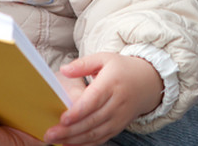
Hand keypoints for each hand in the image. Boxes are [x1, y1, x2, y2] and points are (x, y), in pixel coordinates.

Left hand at [43, 53, 162, 145]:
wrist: (148, 83)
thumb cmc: (122, 69)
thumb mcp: (104, 59)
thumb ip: (83, 64)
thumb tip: (64, 69)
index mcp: (112, 83)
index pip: (94, 100)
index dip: (79, 111)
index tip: (63, 118)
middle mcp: (117, 103)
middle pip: (92, 120)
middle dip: (70, 130)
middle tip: (49, 134)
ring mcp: (119, 117)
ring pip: (95, 132)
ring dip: (74, 139)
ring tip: (55, 141)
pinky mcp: (118, 127)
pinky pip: (101, 139)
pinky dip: (85, 144)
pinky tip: (68, 144)